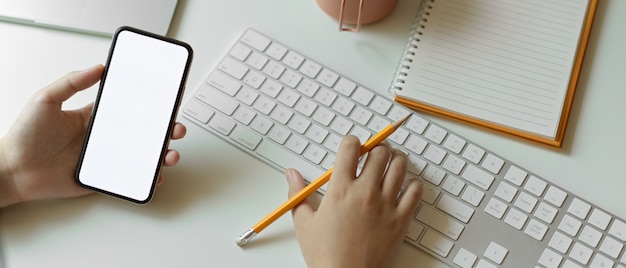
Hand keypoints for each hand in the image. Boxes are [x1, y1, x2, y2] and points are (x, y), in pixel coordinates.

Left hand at [0, 65, 185, 206]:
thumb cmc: (24, 136)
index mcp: (92, 117)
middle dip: (164, 130)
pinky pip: (129, 179)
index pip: (128, 108)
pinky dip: (145, 179)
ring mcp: (104, 159)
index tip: (164, 99)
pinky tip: (155, 174)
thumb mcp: (46, 99)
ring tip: (170, 153)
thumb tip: (98, 67)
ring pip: (141, 156)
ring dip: (161, 154)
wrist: (12, 171)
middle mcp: (103, 137)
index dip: (148, 104)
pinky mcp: (101, 179)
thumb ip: (72, 82)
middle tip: (174, 127)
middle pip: (142, 133)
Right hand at [286, 135, 422, 267]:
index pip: (351, 147)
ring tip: (390, 163)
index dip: (352, 142)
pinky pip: (415, 191)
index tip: (352, 147)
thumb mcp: (304, 222)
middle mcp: (366, 192)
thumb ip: (298, 193)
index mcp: (341, 189)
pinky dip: (412, 184)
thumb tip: (291, 175)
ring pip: (400, 165)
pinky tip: (404, 187)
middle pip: (379, 151)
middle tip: (373, 154)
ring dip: (395, 159)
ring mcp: (386, 204)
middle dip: (376, 148)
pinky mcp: (401, 219)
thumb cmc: (326, 255)